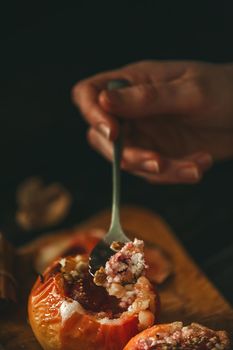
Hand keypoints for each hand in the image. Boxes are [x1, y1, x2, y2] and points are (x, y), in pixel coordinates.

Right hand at [72, 60, 232, 183]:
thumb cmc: (225, 90)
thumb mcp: (189, 92)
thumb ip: (146, 98)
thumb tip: (102, 100)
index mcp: (133, 83)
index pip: (89, 93)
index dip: (91, 114)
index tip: (113, 134)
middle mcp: (132, 110)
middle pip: (100, 137)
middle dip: (127, 155)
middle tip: (158, 162)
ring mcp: (144, 134)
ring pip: (128, 162)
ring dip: (159, 170)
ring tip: (193, 165)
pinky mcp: (158, 153)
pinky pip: (153, 172)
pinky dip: (175, 174)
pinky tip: (199, 163)